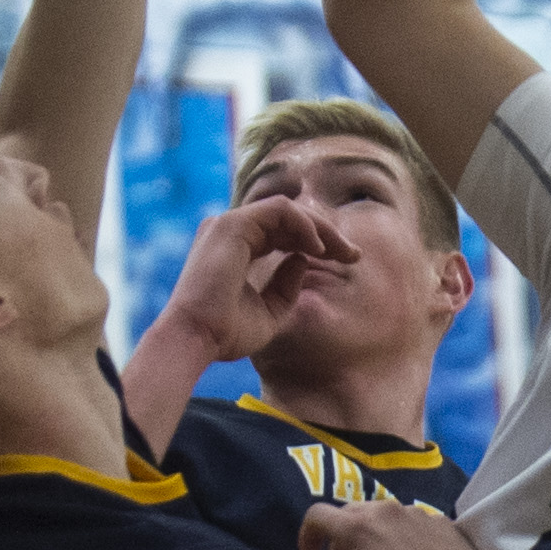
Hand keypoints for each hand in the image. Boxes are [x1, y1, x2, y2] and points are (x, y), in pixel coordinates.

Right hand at [152, 198, 357, 367]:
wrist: (196, 340)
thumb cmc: (226, 333)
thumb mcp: (270, 310)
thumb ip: (286, 285)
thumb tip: (303, 259)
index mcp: (235, 248)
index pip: (283, 233)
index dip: (316, 242)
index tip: (347, 260)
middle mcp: (230, 231)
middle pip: (289, 218)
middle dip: (326, 233)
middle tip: (354, 254)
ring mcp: (229, 224)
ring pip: (288, 209)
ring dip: (320, 227)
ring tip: (342, 251)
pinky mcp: (232, 224)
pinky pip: (280, 209)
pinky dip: (305, 224)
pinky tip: (320, 249)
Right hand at [293, 501, 490, 549]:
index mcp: (356, 527)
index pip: (317, 514)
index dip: (307, 532)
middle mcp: (384, 509)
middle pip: (350, 513)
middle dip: (341, 538)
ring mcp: (415, 512)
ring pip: (382, 515)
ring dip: (372, 536)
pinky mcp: (440, 520)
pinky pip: (411, 522)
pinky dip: (402, 538)